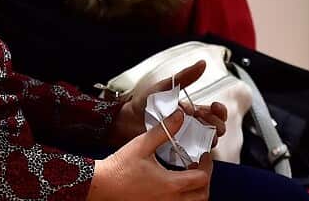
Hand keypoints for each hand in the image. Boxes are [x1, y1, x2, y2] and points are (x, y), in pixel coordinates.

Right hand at [89, 110, 213, 200]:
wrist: (102, 185)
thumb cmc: (120, 167)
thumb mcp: (143, 144)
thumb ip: (164, 130)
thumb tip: (179, 116)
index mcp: (170, 185)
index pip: (202, 178)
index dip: (207, 164)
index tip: (203, 154)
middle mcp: (170, 200)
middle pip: (202, 195)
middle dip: (205, 180)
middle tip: (199, 165)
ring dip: (195, 191)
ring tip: (187, 175)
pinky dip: (183, 197)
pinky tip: (172, 184)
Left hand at [109, 60, 227, 147]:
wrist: (126, 119)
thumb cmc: (145, 102)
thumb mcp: (166, 86)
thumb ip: (185, 77)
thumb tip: (203, 63)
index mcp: (192, 110)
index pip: (215, 112)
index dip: (220, 111)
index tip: (214, 106)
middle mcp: (192, 126)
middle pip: (216, 129)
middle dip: (217, 124)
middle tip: (205, 120)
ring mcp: (185, 140)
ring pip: (207, 142)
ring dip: (209, 138)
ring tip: (200, 133)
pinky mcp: (177, 152)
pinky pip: (193, 156)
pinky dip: (197, 153)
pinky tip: (194, 148)